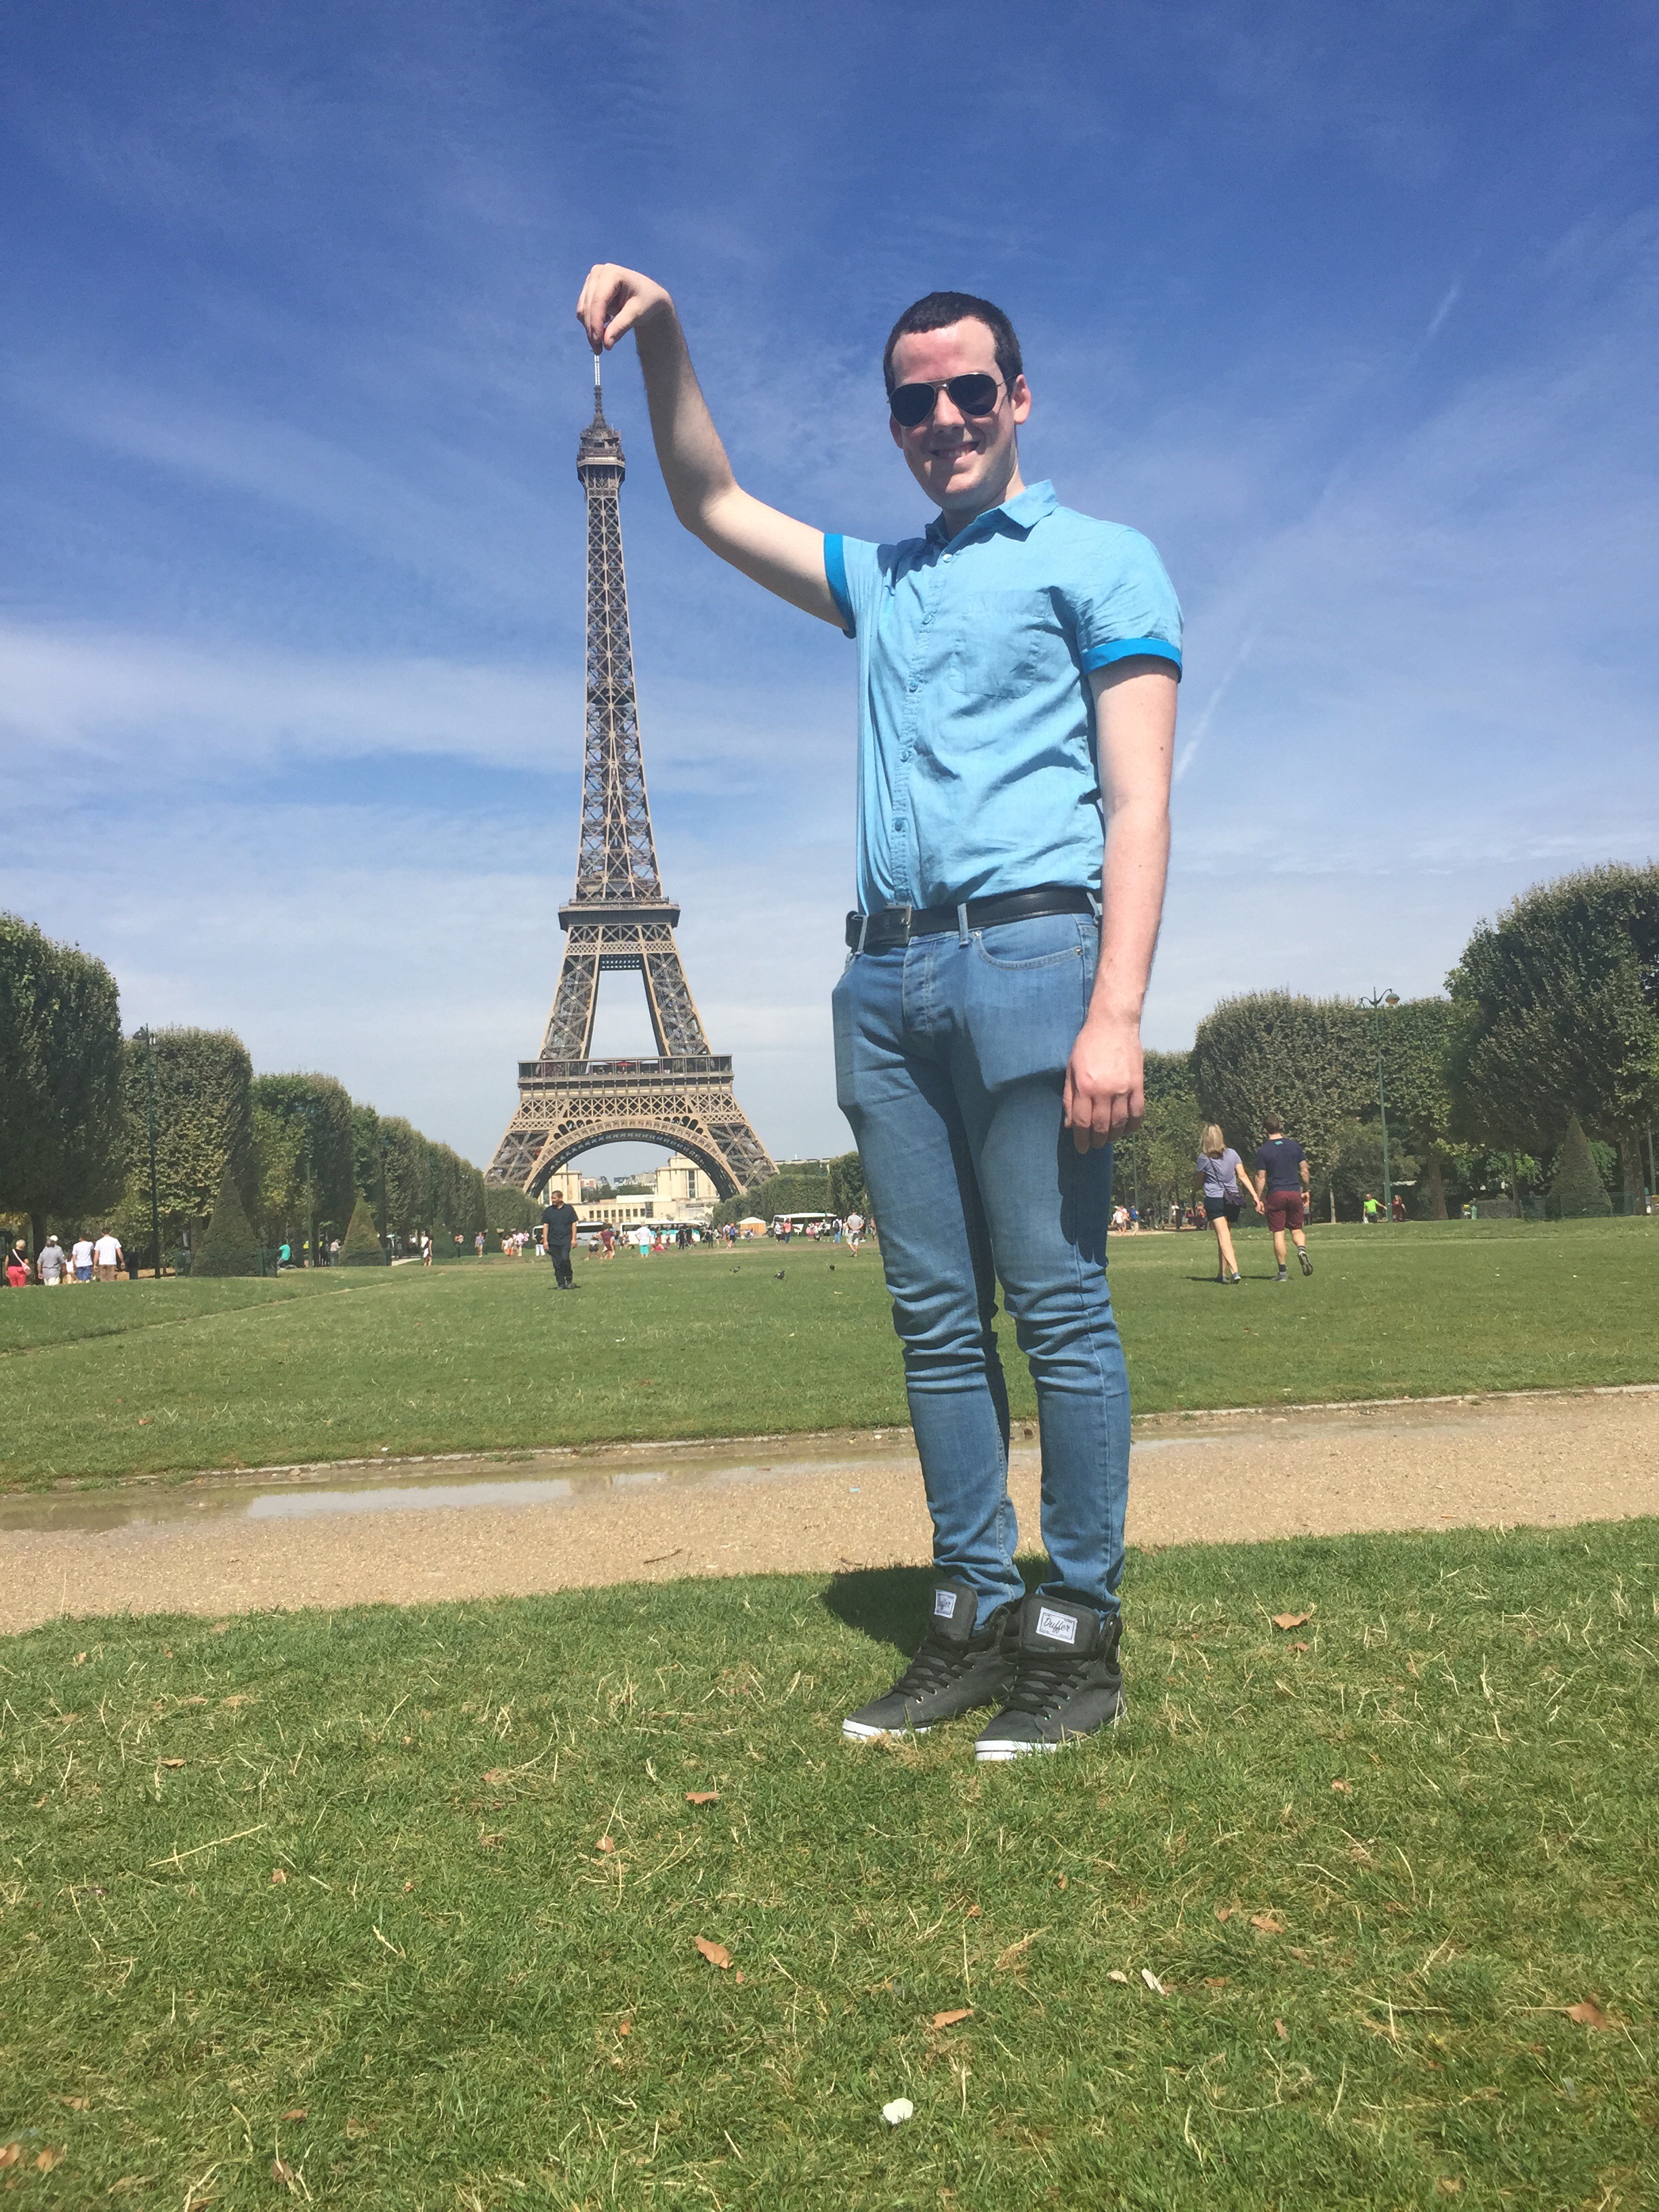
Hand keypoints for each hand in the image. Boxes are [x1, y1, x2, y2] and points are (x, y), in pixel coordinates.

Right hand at [576, 263, 673, 353]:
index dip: (596, 323)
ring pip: (583, 309)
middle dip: (592, 330)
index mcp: (612, 273)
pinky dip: (591, 324)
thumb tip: (606, 344)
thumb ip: (620, 327)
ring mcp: (592, 280)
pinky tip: (604, 328)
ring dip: (590, 329)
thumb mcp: (637, 314)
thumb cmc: (646, 302)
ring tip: (602, 344)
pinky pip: (583, 311)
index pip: (598, 300)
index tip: (599, 343)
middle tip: (599, 351)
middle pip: (588, 306)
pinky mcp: (589, 290)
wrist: (648, 297)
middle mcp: (598, 273)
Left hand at [1062, 1014, 1143, 1153]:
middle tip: (1094, 1145)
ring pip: (1120, 1123)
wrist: (1113, 1024)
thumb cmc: (1087, 1045)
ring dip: (1114, 1136)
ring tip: (1108, 1139)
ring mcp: (1124, 1089)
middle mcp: (1105, 1091)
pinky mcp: (1138, 1085)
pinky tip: (1127, 1131)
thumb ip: (1069, 1097)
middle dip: (1096, 1140)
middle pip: (1101, 1126)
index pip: (1083, 1122)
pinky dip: (1133, 1126)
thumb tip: (1070, 1124)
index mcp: (1085, 1086)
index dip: (1081, 1139)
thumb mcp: (1071, 1069)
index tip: (1082, 1148)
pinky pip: (1138, 1113)